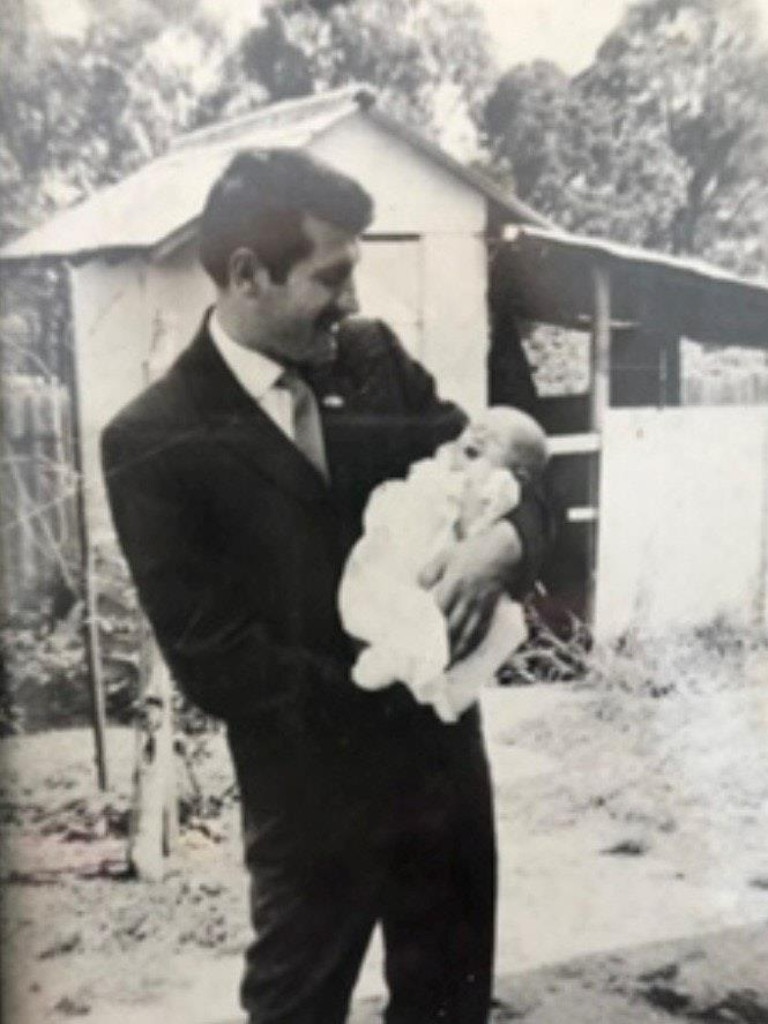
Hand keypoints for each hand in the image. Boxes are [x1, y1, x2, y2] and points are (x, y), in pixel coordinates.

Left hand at [418, 521, 522, 662]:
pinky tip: (465, 654)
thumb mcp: (446, 555)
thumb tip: (418, 588)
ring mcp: (480, 608)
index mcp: (452, 586)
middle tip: (430, 663)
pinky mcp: (491, 611)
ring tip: (446, 666)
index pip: (436, 613)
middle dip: (442, 648)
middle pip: (452, 629)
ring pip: (467, 635)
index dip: (427, 629)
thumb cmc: (473, 552)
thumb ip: (429, 573)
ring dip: (456, 652)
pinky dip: (472, 645)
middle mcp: (466, 601)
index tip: (417, 641)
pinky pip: (481, 632)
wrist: (506, 551)